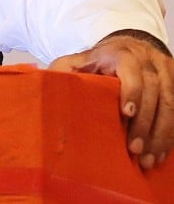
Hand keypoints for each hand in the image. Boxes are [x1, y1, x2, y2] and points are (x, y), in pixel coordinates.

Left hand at [49, 30, 173, 169]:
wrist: (131, 44)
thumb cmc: (100, 59)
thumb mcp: (79, 60)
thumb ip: (65, 70)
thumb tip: (43, 85)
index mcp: (122, 55)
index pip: (132, 72)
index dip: (131, 92)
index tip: (126, 114)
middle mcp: (149, 62)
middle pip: (154, 93)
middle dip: (146, 125)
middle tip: (135, 150)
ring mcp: (166, 73)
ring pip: (170, 105)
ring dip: (161, 135)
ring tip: (149, 159)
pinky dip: (170, 134)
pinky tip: (162, 153)